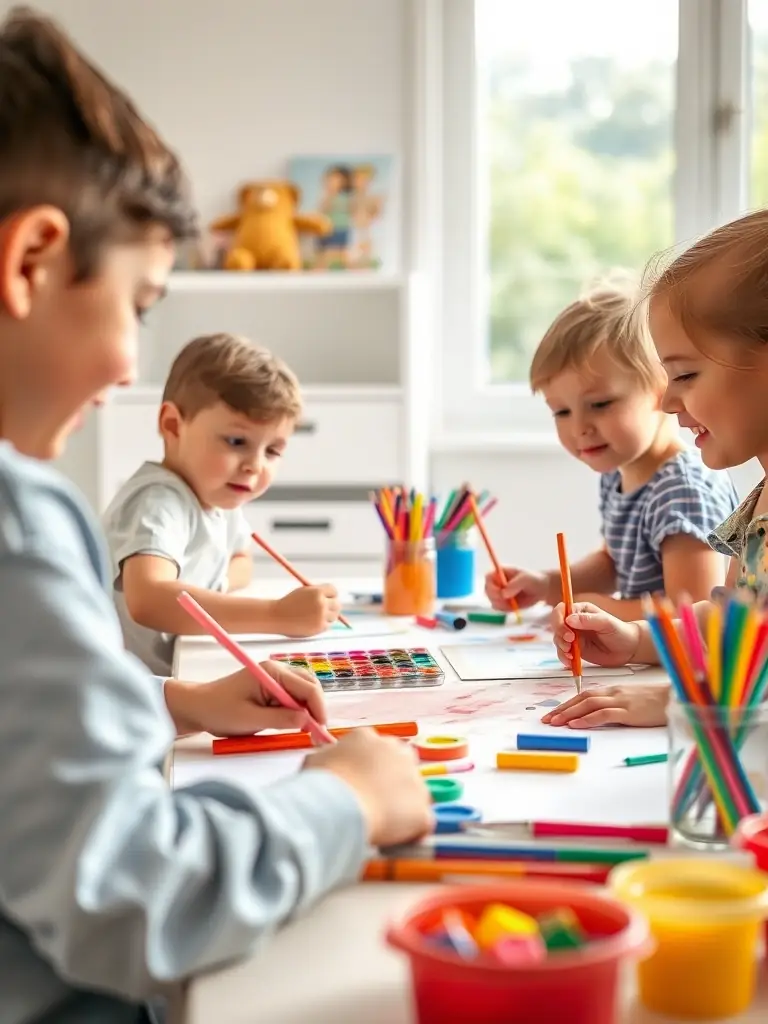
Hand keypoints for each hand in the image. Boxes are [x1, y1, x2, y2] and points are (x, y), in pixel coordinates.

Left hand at [173, 661, 326, 736]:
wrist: (198, 707)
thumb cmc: (219, 710)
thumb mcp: (250, 719)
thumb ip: (280, 719)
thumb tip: (307, 721)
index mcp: (272, 672)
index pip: (307, 687)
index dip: (318, 708)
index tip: (321, 730)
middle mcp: (278, 670)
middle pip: (310, 686)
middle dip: (317, 708)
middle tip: (318, 733)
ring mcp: (276, 678)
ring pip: (304, 691)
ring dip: (309, 710)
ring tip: (309, 731)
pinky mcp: (273, 688)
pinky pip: (294, 697)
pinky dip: (299, 710)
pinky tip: (297, 724)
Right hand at [270, 584, 340, 636]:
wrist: (277, 617)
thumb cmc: (288, 603)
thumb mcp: (303, 592)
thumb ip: (318, 593)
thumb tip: (333, 597)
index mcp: (317, 592)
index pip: (333, 591)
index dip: (331, 595)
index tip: (328, 598)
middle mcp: (321, 603)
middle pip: (337, 604)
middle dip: (333, 606)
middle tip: (327, 609)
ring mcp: (321, 616)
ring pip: (334, 616)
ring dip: (328, 616)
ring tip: (314, 616)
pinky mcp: (319, 627)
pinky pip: (328, 625)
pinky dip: (323, 624)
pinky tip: (312, 623)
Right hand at [305, 729, 432, 846]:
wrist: (338, 806)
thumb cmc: (320, 783)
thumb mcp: (315, 762)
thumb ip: (328, 760)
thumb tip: (327, 766)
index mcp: (367, 738)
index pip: (375, 749)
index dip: (368, 768)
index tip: (360, 782)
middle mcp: (396, 751)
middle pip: (402, 763)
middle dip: (393, 781)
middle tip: (375, 801)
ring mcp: (414, 780)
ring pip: (415, 794)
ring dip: (403, 807)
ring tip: (382, 825)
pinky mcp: (422, 810)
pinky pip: (420, 823)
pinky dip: (410, 833)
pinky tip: (392, 841)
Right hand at [484, 567, 554, 610]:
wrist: (541, 589)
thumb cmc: (533, 579)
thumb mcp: (526, 579)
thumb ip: (514, 585)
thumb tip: (503, 594)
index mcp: (500, 572)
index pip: (488, 577)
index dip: (491, 586)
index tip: (501, 592)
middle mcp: (496, 583)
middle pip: (487, 591)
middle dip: (497, 598)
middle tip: (509, 600)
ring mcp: (499, 594)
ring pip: (492, 602)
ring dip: (502, 605)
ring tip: (515, 603)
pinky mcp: (503, 603)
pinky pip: (499, 609)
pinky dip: (506, 610)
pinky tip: (515, 606)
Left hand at [541, 683, 670, 728]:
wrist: (679, 698)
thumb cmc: (658, 702)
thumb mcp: (633, 701)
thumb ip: (617, 705)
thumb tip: (598, 716)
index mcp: (614, 690)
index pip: (585, 694)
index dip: (568, 703)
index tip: (554, 713)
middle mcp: (614, 692)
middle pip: (582, 698)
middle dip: (562, 709)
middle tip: (546, 719)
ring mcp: (621, 701)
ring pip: (589, 704)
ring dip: (569, 713)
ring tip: (555, 723)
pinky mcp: (629, 712)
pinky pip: (604, 714)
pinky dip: (588, 719)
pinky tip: (576, 725)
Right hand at [552, 601, 640, 668]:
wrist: (628, 649)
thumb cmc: (620, 631)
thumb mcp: (606, 623)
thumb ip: (588, 620)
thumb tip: (569, 620)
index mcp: (580, 610)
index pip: (561, 610)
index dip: (559, 620)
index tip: (567, 631)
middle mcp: (574, 622)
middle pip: (556, 626)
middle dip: (560, 635)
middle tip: (570, 643)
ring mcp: (574, 637)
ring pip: (558, 640)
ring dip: (561, 648)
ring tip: (571, 655)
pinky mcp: (575, 649)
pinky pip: (563, 653)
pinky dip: (564, 658)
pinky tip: (570, 662)